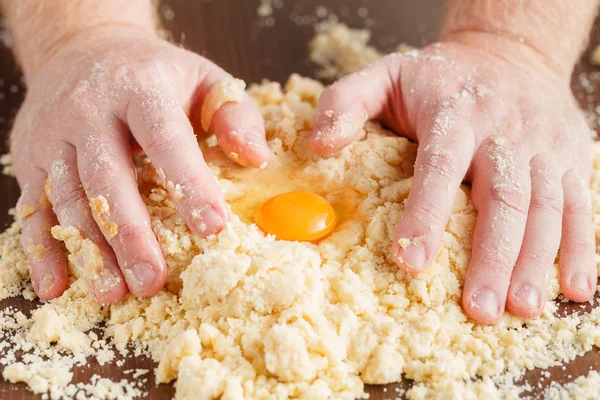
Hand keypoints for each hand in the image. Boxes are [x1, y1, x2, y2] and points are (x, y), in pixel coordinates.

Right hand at [11, 26, 269, 302]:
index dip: (189, 185)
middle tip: (152, 282)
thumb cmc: (156, 74)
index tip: (214, 229)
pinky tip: (57, 285)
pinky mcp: (30, 158)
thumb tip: (256, 160)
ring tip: (113, 293)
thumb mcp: (203, 77)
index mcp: (140, 89)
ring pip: (69, 198)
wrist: (81, 48)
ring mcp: (53, 135)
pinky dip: (41, 249)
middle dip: (130, 234)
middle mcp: (89, 110)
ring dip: (90, 250)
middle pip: (107, 177)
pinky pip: (33, 207)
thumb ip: (234, 115)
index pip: (166, 139)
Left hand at [310, 32, 595, 323]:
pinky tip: (574, 288)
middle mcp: (505, 130)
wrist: (507, 52)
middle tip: (477, 309)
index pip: (440, 166)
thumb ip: (346, 103)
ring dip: (535, 262)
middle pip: (502, 198)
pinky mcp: (570, 158)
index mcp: (455, 113)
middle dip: (492, 257)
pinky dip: (582, 249)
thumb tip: (318, 145)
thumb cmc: (438, 77)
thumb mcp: (385, 74)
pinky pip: (581, 205)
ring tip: (520, 308)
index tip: (410, 262)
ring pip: (545, 208)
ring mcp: (543, 146)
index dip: (427, 214)